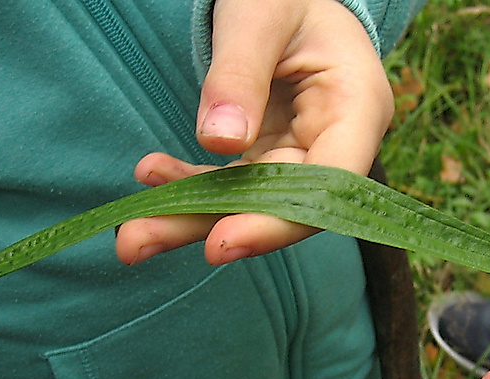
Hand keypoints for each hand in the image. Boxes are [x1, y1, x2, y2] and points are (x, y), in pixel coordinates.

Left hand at [115, 0, 392, 265]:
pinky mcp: (272, 156)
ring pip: (251, 203)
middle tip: (136, 245)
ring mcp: (305, 153)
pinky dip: (188, 186)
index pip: (330, 185)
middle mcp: (338, 143)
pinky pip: (231, 183)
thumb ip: (240, 73)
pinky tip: (151, 177)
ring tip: (130, 236)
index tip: (221, 241)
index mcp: (358, 107)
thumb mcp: (260, 14)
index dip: (279, 220)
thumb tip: (218, 141)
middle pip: (283, 205)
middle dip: (212, 226)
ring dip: (189, 218)